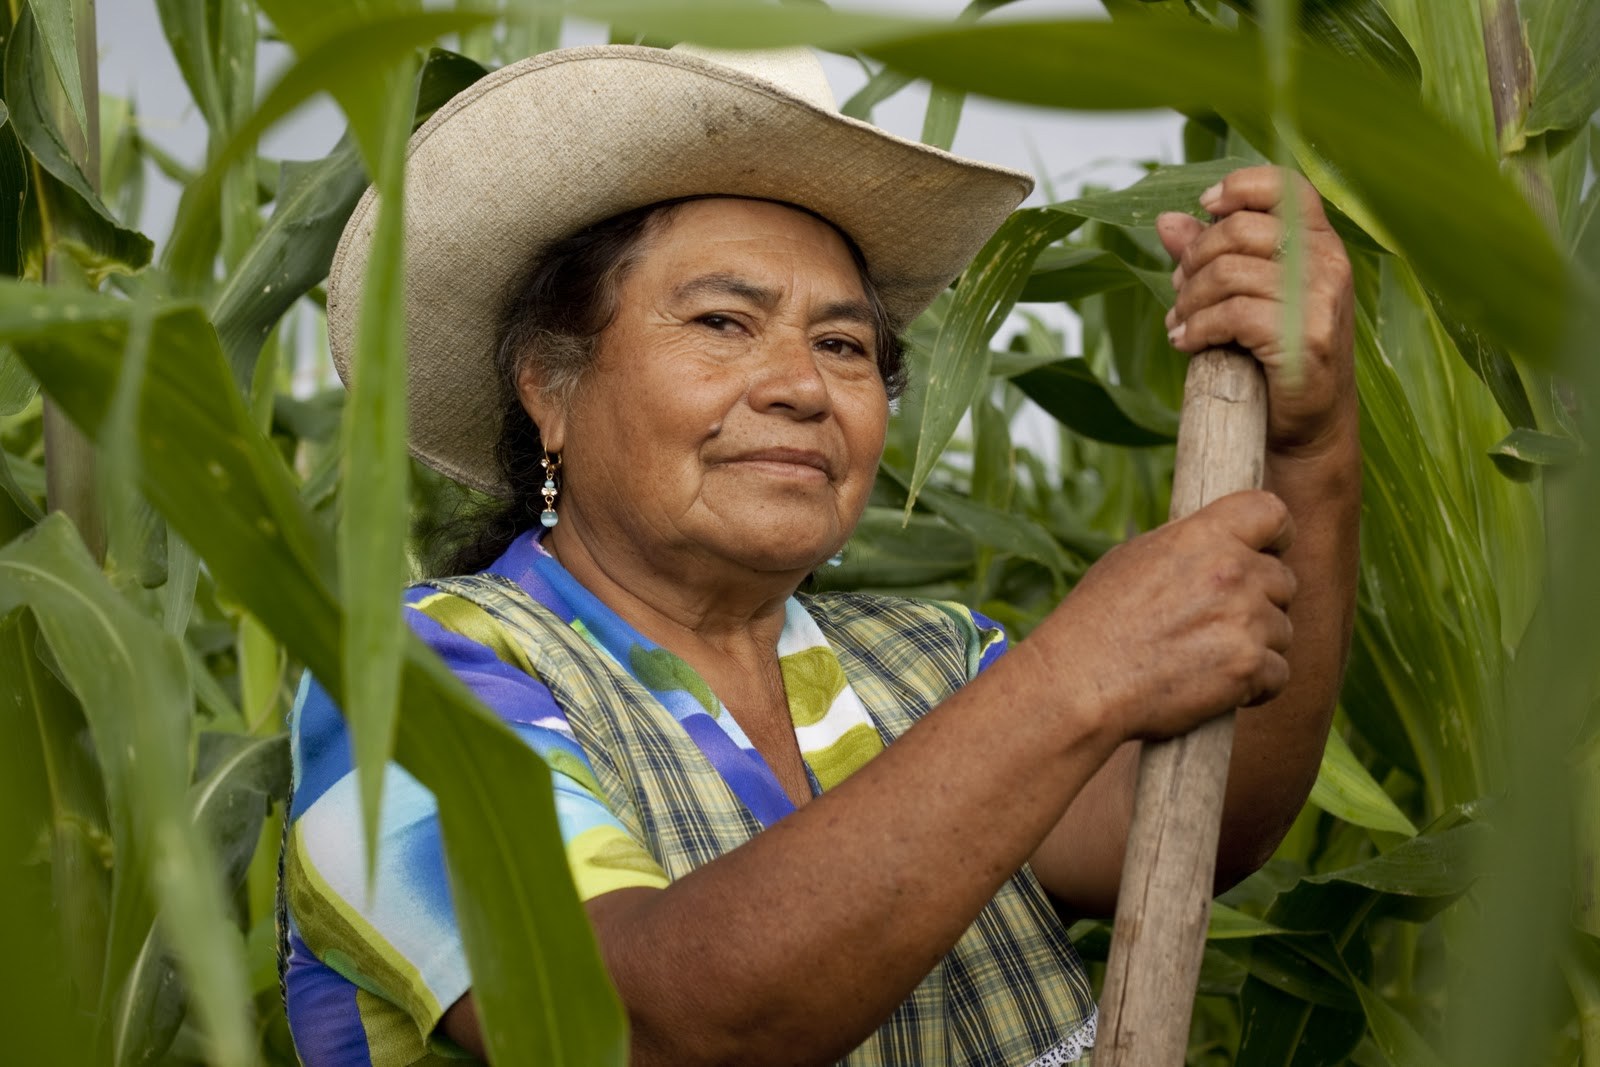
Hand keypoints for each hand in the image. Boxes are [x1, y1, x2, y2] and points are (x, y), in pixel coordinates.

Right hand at [1034, 490, 1297, 741]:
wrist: (1081, 682)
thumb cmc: (1095, 622)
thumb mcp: (1133, 558)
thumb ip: (1188, 548)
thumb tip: (1217, 547)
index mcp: (1203, 536)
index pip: (1272, 512)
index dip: (1276, 536)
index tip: (1267, 552)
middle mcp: (1232, 571)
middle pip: (1284, 579)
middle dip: (1262, 601)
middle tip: (1220, 623)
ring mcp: (1245, 619)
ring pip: (1282, 630)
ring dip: (1256, 645)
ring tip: (1207, 658)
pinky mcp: (1249, 666)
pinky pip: (1279, 673)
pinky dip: (1255, 686)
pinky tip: (1218, 687)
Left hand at [1156, 165, 1355, 457]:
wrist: (1306, 426)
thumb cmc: (1273, 356)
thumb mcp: (1244, 295)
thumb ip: (1210, 254)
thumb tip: (1166, 220)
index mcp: (1319, 242)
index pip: (1284, 187)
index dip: (1239, 188)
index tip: (1205, 208)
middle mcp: (1327, 261)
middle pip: (1238, 231)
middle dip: (1193, 261)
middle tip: (1179, 292)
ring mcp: (1321, 298)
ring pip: (1227, 273)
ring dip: (1189, 300)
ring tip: (1180, 323)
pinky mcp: (1305, 337)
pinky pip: (1232, 314)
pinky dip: (1197, 328)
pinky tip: (1185, 342)